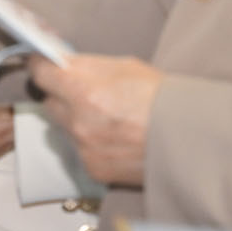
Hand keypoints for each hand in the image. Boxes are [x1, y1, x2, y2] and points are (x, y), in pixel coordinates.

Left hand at [28, 54, 159, 186]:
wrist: (191, 138)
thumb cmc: (163, 98)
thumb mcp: (124, 66)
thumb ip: (87, 66)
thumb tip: (62, 61)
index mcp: (82, 90)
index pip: (40, 73)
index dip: (41, 66)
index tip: (43, 64)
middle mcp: (78, 122)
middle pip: (49, 102)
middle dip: (61, 95)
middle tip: (82, 92)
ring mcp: (84, 148)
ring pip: (64, 128)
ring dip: (76, 121)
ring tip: (107, 118)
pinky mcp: (94, 169)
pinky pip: (80, 150)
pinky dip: (91, 143)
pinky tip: (115, 138)